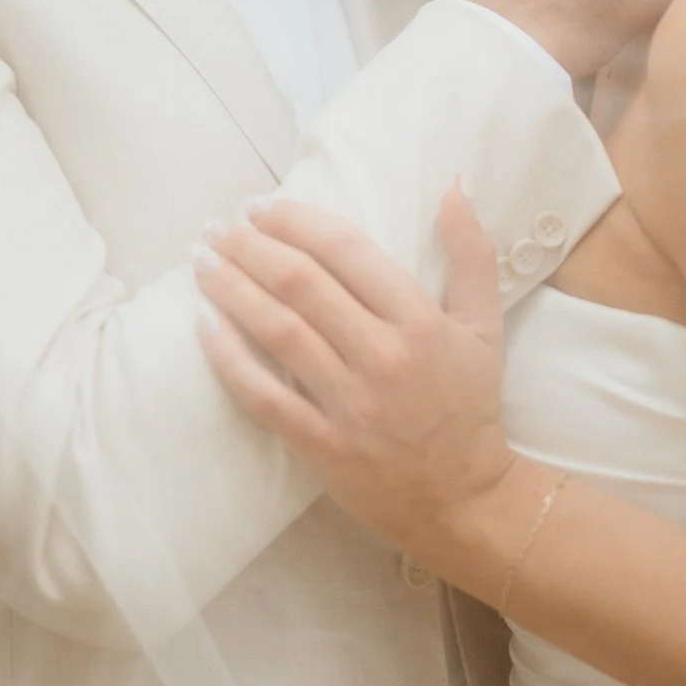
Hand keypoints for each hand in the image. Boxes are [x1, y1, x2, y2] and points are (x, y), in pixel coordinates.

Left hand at [193, 187, 515, 562]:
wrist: (464, 500)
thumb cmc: (469, 406)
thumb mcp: (484, 325)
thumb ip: (472, 254)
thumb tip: (452, 186)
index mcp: (419, 320)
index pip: (345, 250)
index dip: (295, 220)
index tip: (261, 205)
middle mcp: (382, 356)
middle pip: (300, 283)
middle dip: (250, 246)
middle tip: (218, 225)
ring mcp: (349, 404)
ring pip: (277, 330)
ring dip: (231, 288)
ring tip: (201, 260)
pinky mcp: (322, 446)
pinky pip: (264, 395)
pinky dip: (229, 358)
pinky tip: (203, 325)